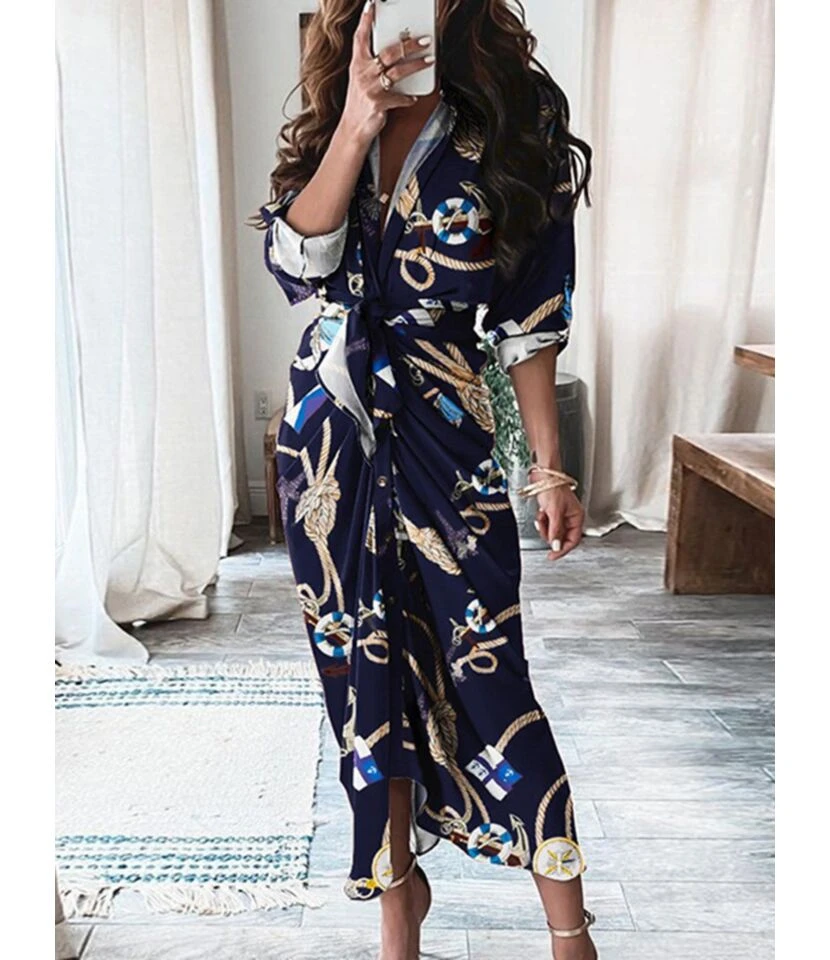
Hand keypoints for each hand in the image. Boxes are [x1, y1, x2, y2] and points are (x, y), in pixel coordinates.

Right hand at [342, 0, 434, 143]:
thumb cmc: (361, 101)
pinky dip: (408, 98)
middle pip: (389, 52)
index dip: (366, 21)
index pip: (360, 37)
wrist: (353, 128)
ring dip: (417, 65)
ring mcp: (371, 88)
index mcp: (358, 64)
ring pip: (398, 71)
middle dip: (409, 44)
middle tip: (425, 39)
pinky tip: (413, 97)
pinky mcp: (379, 104)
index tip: (372, 5)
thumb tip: (397, 50)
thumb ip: (373, 63)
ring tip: (430, 60)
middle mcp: (363, 73)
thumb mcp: (361, 78)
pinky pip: (400, 97)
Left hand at [534, 485, 583, 560]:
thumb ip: (556, 531)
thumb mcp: (554, 512)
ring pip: (552, 531)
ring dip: (545, 526)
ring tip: (543, 516)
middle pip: (561, 537)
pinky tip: (541, 513)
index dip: (563, 549)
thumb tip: (556, 546)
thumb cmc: (552, 488)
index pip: (573, 540)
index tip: (553, 556)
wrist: (543, 475)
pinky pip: (546, 524)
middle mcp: (570, 517)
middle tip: (545, 527)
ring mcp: (560, 515)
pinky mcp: (551, 512)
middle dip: (550, 533)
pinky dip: (542, 521)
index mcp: (577, 517)